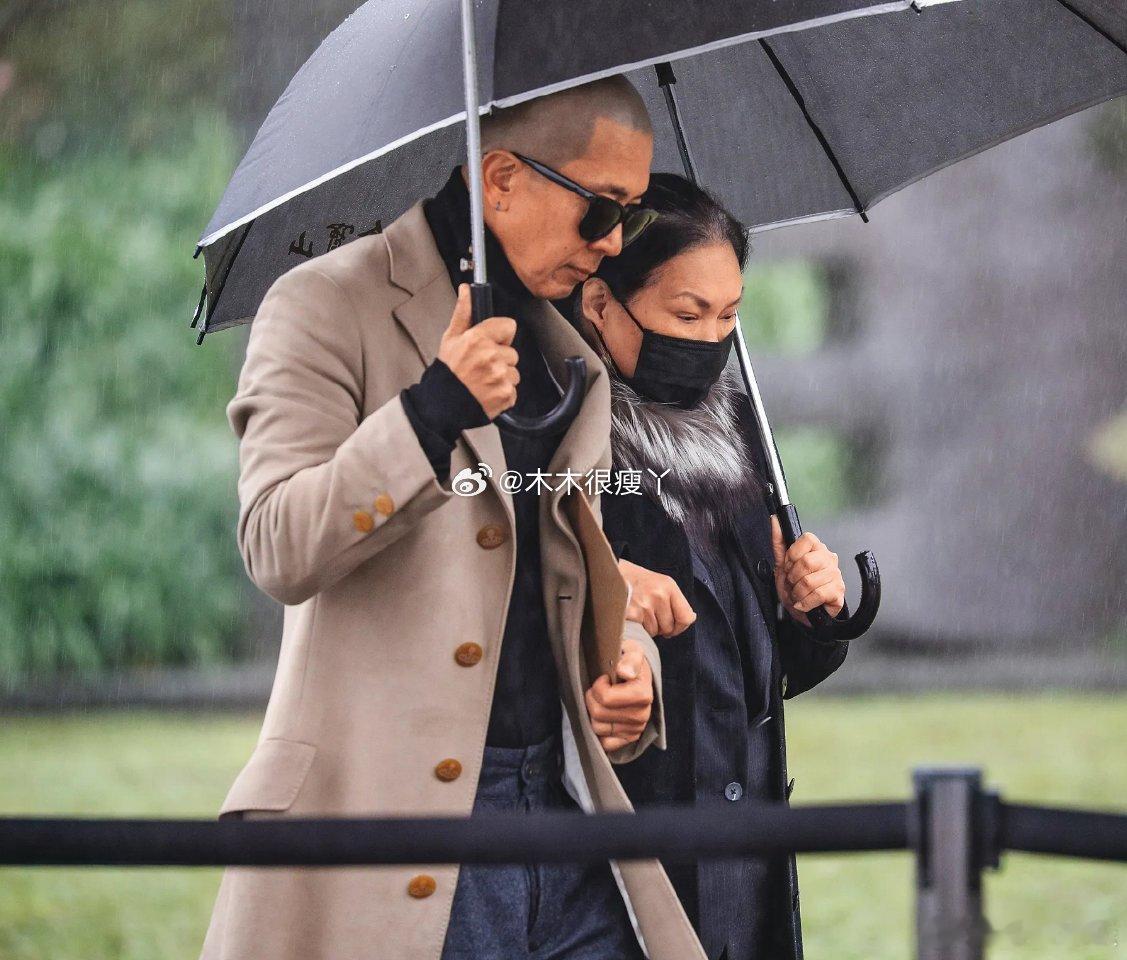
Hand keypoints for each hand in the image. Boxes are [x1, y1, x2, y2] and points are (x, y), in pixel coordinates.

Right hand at [438, 283, 519, 418]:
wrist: (442, 405)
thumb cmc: (447, 372)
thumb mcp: (451, 338)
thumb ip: (463, 313)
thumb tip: (466, 289)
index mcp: (478, 339)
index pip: (509, 326)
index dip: (500, 336)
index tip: (490, 343)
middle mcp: (491, 356)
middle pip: (512, 352)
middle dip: (501, 359)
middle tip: (482, 367)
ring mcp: (500, 377)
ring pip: (514, 372)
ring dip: (503, 377)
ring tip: (484, 381)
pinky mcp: (506, 395)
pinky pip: (513, 390)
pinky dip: (503, 393)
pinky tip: (488, 393)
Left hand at [584, 637, 653, 753]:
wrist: (637, 674)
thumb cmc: (630, 662)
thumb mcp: (632, 651)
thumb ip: (629, 659)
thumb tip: (624, 672)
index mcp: (643, 695)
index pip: (605, 698)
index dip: (598, 686)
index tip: (604, 678)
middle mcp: (642, 716)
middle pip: (598, 714)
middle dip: (592, 698)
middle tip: (599, 689)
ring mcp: (635, 730)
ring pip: (597, 728)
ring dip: (593, 712)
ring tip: (601, 701)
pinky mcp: (629, 739)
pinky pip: (605, 743)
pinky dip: (600, 731)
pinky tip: (604, 716)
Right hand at [617, 559, 695, 636]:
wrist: (610, 573)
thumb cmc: (636, 580)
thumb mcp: (660, 583)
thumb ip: (676, 601)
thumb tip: (690, 619)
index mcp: (668, 586)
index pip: (686, 617)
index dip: (680, 626)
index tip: (673, 625)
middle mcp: (659, 594)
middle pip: (670, 628)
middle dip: (661, 627)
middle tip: (650, 615)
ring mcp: (644, 605)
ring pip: (655, 632)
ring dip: (648, 628)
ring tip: (639, 613)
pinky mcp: (631, 614)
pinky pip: (642, 633)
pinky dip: (638, 629)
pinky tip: (633, 617)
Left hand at [770, 515, 845, 627]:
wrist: (803, 613)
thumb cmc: (795, 588)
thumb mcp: (782, 565)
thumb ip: (779, 542)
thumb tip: (775, 520)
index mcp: (816, 548)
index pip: (808, 538)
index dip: (793, 555)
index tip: (788, 566)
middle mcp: (829, 558)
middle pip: (807, 561)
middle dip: (793, 577)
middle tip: (793, 584)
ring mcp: (836, 575)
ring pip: (809, 581)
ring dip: (797, 593)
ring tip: (798, 595)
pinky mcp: (838, 592)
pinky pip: (817, 595)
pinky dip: (805, 602)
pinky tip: (804, 603)